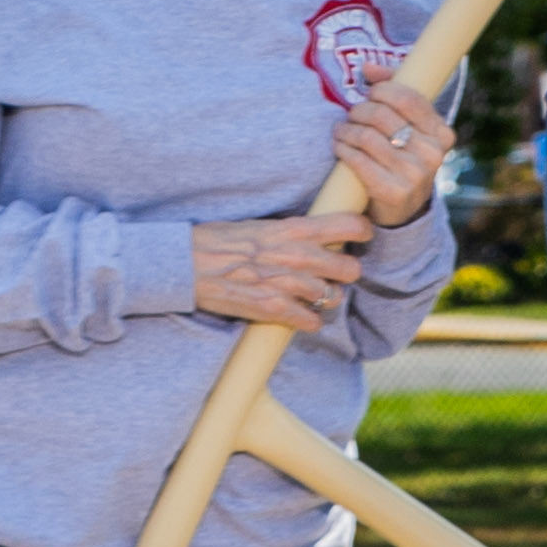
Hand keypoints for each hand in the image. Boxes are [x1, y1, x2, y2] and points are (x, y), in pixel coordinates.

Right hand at [191, 210, 373, 336]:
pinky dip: (308, 321)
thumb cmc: (216, 240)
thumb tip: (315, 235)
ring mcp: (287, 285)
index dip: (362, 233)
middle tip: (332, 274)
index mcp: (295, 229)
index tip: (361, 238)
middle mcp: (298, 256)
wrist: (184, 264)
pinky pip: (311, 321)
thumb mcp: (259, 225)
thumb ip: (291, 232)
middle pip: (350, 268)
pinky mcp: (273, 309)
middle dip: (344, 272)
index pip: (352, 225)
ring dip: (325, 298)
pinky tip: (298, 315)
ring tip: (311, 295)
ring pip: (332, 297)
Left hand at [332, 76, 454, 231]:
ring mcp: (414, 175)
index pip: (409, 98)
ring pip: (366, 137)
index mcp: (442, 134)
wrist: (404, 209)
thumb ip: (394, 91)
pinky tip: (339, 145)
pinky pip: (357, 160)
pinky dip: (342, 148)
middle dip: (360, 110)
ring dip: (346, 129)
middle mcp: (433, 154)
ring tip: (341, 130)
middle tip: (352, 114)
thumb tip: (368, 67)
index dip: (383, 90)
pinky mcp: (392, 192)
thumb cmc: (403, 157)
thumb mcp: (410, 127)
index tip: (370, 93)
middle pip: (383, 116)